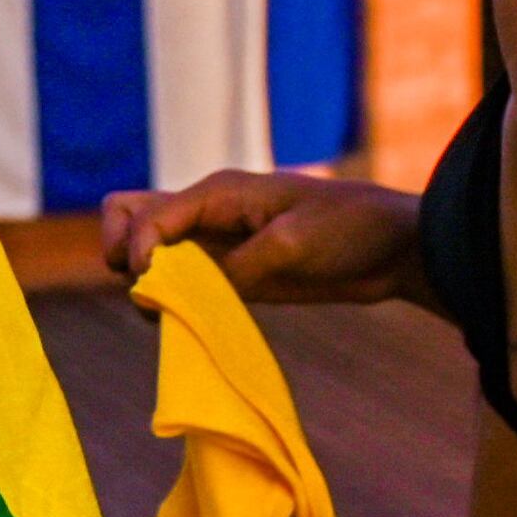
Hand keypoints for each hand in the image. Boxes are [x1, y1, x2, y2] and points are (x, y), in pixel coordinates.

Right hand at [92, 170, 426, 309]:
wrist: (395, 248)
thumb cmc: (351, 230)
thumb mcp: (293, 244)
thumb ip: (238, 265)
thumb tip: (188, 291)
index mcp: (218, 193)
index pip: (146, 216)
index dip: (137, 252)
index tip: (152, 288)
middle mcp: (207, 213)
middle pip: (129, 216)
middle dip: (120, 251)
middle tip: (146, 290)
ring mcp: (218, 244)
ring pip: (151, 250)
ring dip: (145, 281)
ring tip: (167, 312)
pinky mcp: (233, 273)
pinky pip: (184, 283)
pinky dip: (173, 302)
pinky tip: (189, 323)